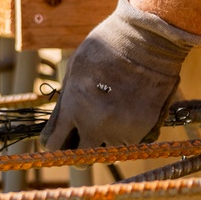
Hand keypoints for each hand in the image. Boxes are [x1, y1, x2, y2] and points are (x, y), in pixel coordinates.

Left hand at [40, 0, 200, 151]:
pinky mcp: (142, 131)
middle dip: (78, 153)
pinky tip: (125, 121)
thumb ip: (67, 99)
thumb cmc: (106, 48)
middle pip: (80, 159)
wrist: (146, 40)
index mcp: (72, 108)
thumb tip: (61, 121)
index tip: (57, 141)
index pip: (54, 145)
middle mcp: (94, 125)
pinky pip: (128, 146)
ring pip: (107, 154)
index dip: (54, 144)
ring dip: (105, 145)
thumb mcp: (74, 69)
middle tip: (82, 143)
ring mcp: (119, 130)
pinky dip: (125, 139)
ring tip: (107, 127)